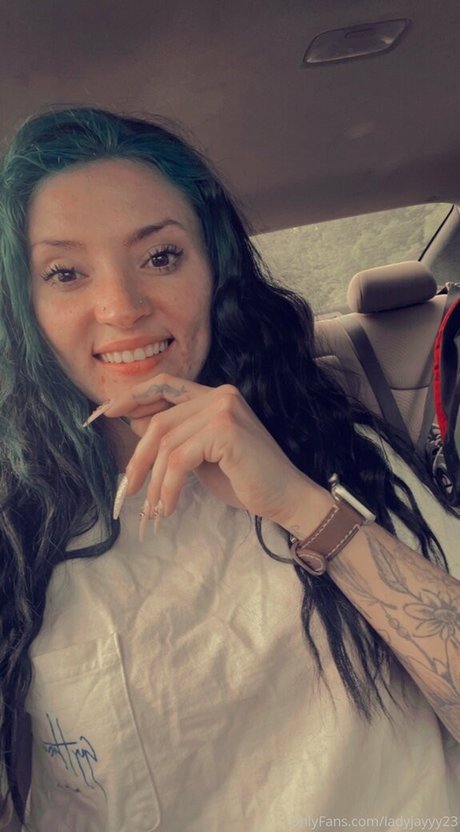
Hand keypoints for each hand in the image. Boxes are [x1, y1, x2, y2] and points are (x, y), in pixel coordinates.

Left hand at [97, 373, 319, 529]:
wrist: (285, 498)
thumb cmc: (245, 480)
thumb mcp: (201, 456)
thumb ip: (175, 438)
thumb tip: (134, 426)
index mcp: (215, 395)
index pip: (165, 385)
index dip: (132, 396)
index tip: (106, 412)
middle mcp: (219, 394)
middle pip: (160, 421)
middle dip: (138, 458)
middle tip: (128, 488)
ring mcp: (223, 409)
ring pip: (166, 443)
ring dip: (154, 481)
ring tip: (155, 507)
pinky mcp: (225, 430)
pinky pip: (179, 460)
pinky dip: (169, 487)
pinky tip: (170, 507)